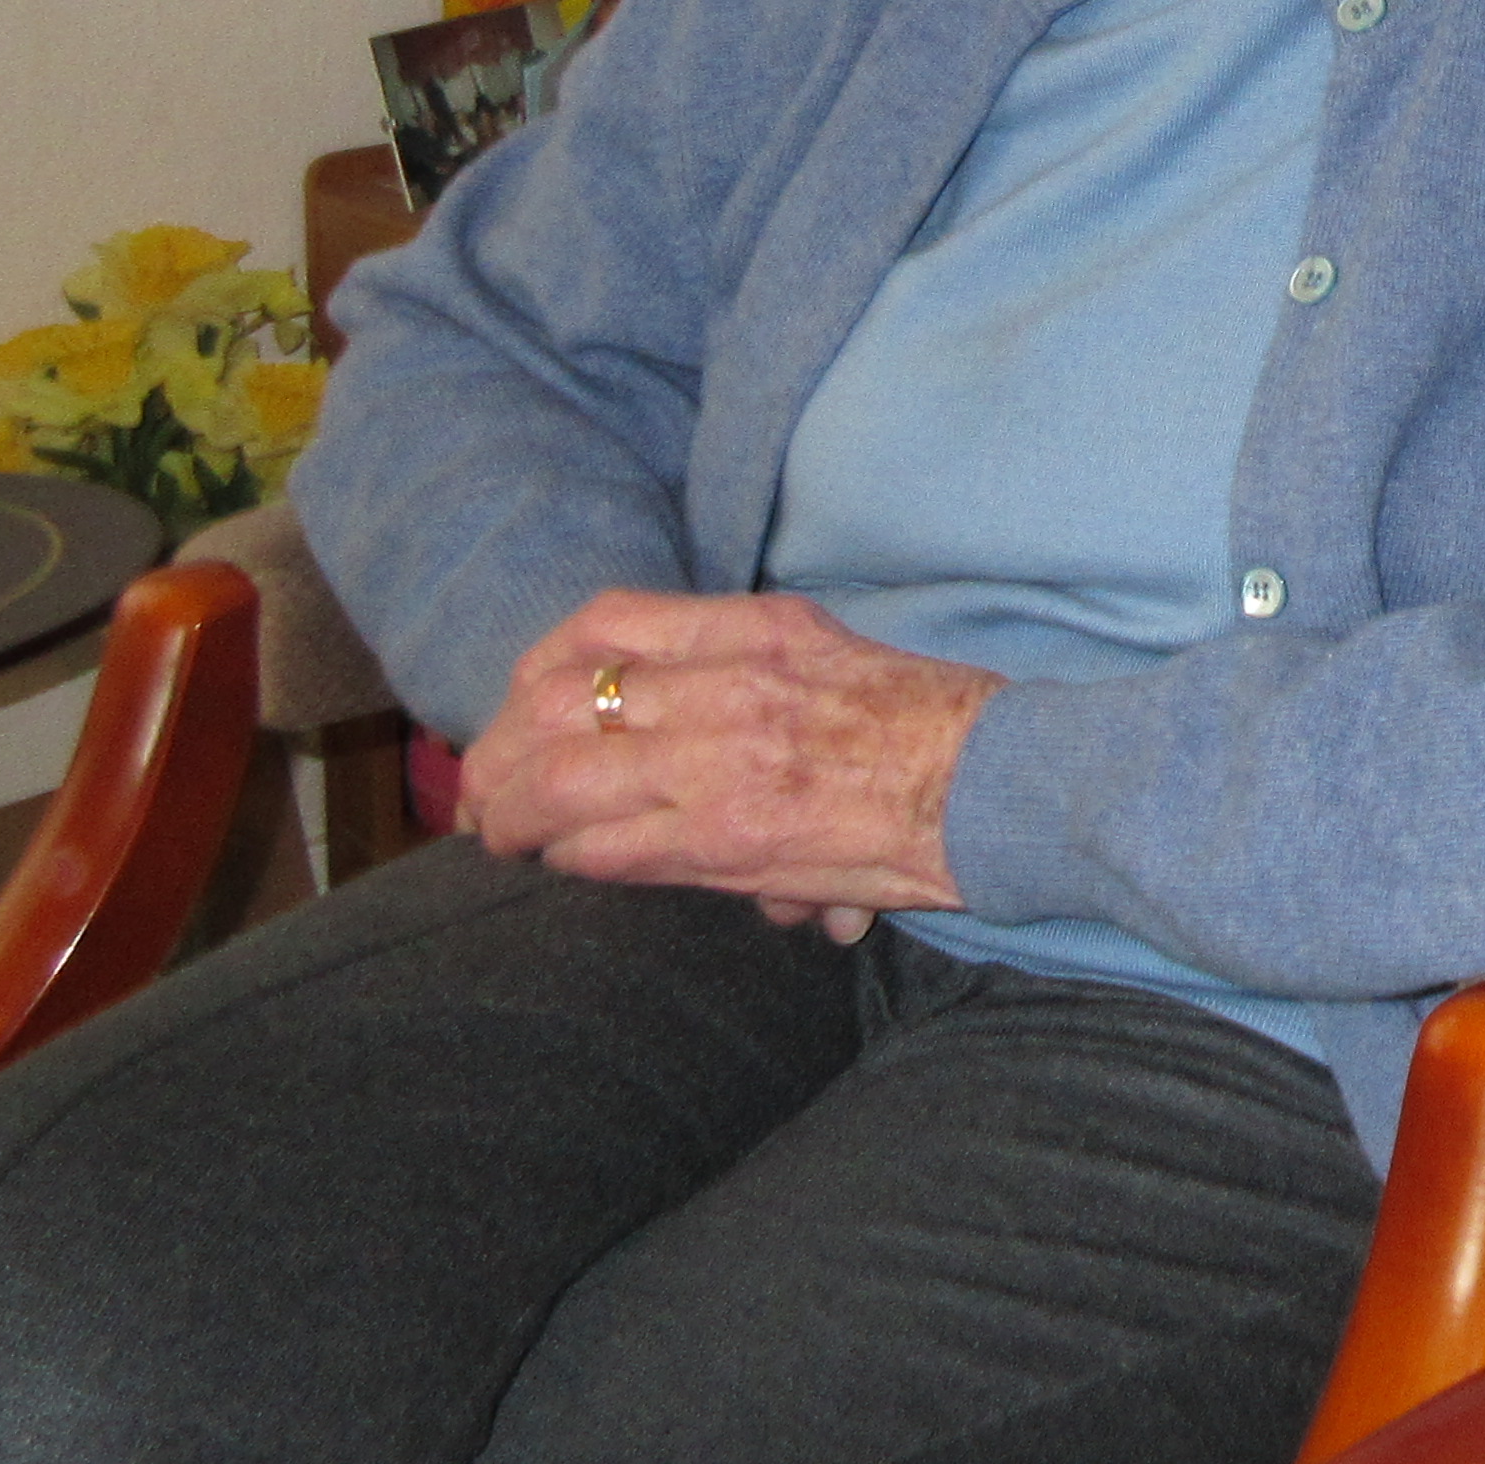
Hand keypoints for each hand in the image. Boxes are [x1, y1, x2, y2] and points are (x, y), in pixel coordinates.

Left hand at [457, 588, 998, 919]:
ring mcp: (723, 759)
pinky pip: (606, 847)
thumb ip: (750, 678)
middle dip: (502, 747)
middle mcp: (731, 681)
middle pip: (560, 697)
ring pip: (560, 776)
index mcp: (760, 627)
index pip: (607, 622)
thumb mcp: (833, 656)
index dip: (539, 667)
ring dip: (513, 811)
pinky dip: (569, 855)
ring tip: (500, 833)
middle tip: (486, 787)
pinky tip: (563, 862)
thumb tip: (686, 739)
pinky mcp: (727, 837)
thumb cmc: (933, 727)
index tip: (523, 702)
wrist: (999, 784)